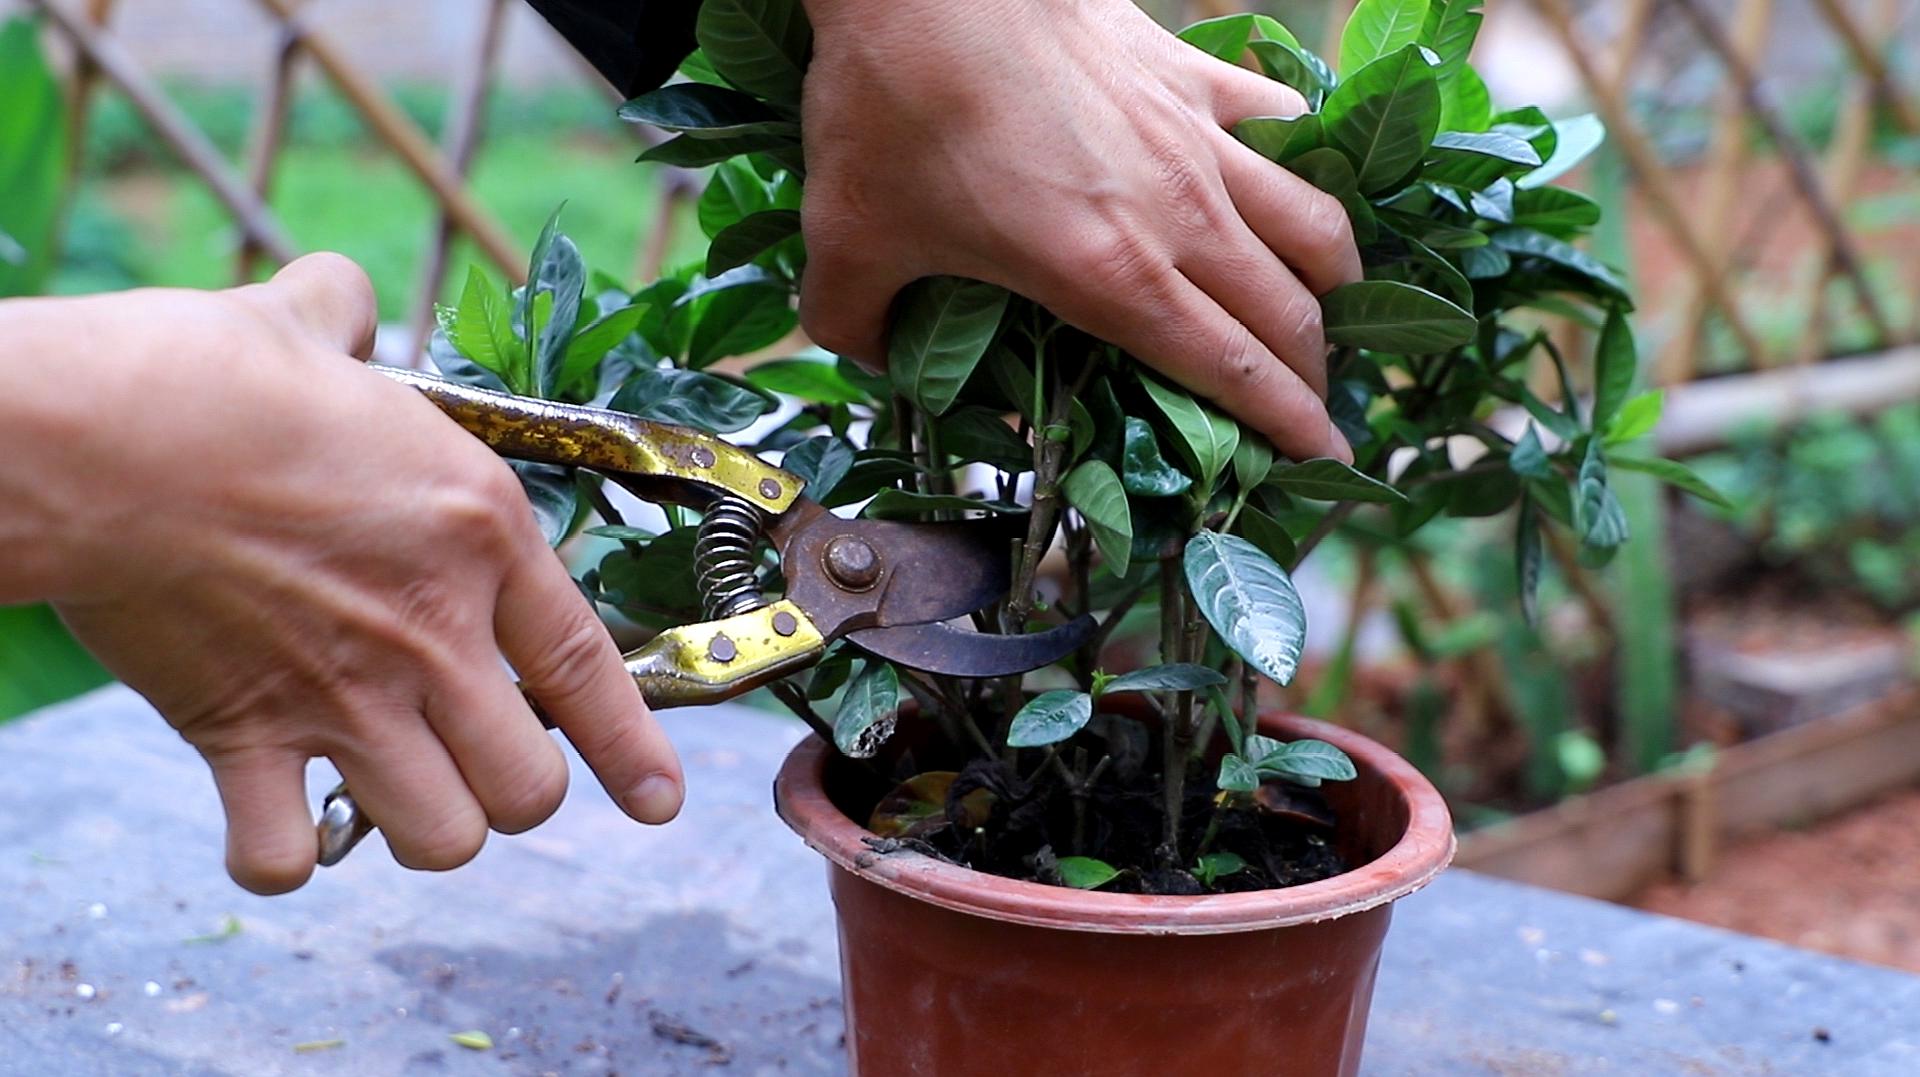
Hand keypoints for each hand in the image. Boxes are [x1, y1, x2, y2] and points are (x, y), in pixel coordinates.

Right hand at [2, 255, 682, 893]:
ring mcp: (343, 698)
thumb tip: (340, 300)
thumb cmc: (207, 376)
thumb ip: (349, 316)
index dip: (633, 749)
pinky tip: (279, 818)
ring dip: (422, 828)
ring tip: (392, 789)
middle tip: (475, 761)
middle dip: (512, 792)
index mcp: (477, 535)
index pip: (585, 667)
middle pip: (527, 789)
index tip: (658, 799)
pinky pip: (287, 855)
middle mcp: (431, 635)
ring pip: (441, 839)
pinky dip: (284, 854)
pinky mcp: (243, 738)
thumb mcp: (311, 324)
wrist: (97, 438)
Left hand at [796, 0, 1360, 461]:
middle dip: (1316, 377)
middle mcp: (1177, 215)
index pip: (1232, 369)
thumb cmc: (889, 108)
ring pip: (1311, 222)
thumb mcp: (847, 243)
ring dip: (1333, 282)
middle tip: (1322, 410)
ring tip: (1329, 313)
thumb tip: (877, 360)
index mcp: (1109, 277)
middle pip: (1286, 312)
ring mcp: (1195, 136)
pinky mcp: (1190, 70)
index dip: (1288, 425)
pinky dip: (1304, 165)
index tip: (1325, 457)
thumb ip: (861, 324)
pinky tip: (1292, 182)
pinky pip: (1281, 125)